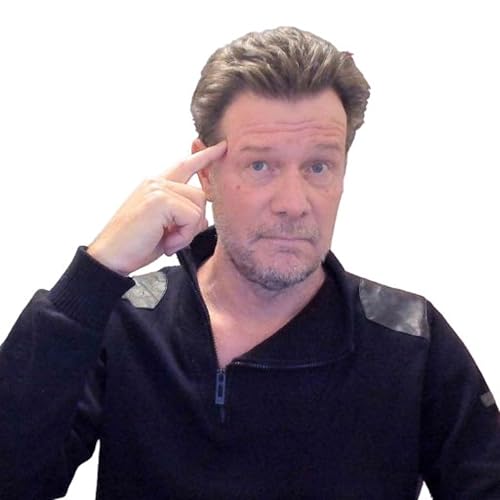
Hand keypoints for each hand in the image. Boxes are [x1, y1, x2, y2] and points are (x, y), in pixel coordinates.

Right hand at [87, 141, 226, 274]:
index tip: (221, 147)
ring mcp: (157, 188)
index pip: (184, 166)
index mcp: (156, 186)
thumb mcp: (162, 226)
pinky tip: (166, 243)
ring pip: (199, 206)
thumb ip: (180, 213)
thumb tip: (202, 215)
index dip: (204, 157)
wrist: (110, 259)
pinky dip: (184, 236)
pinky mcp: (160, 200)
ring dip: (188, 231)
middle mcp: (156, 182)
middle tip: (172, 239)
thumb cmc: (135, 245)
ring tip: (166, 240)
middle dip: (194, 222)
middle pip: (200, 195)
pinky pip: (192, 217)